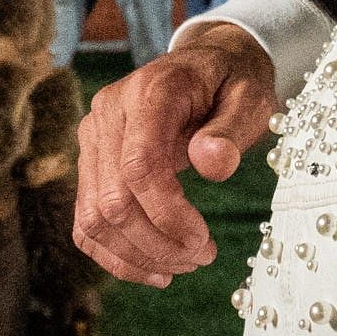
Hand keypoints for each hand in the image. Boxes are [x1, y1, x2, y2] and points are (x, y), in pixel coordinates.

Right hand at [74, 24, 276, 287]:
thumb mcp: (251, 98)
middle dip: (157, 243)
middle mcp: (107, 115)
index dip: (167, 214)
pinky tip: (153, 269)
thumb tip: (211, 163)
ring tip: (183, 265)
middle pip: (113, 200)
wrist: (207, 65)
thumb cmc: (232, 84)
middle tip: (202, 258)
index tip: (203, 241)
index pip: (139, 166)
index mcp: (149, 93)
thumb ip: (232, 129)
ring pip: (93, 218)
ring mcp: (92, 139)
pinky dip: (115, 254)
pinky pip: (85, 221)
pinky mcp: (90, 162)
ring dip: (137, 255)